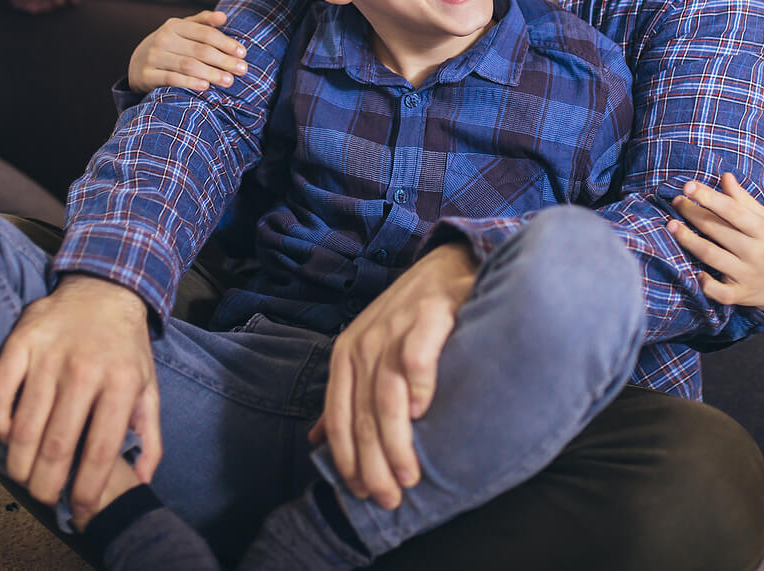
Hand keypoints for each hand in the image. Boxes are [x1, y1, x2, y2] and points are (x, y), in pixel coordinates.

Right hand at [0, 275, 159, 521]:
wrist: (103, 288)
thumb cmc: (125, 347)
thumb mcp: (148, 385)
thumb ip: (150, 434)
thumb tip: (143, 480)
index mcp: (122, 382)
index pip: (102, 449)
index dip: (86, 488)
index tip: (78, 510)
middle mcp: (85, 369)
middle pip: (58, 445)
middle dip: (47, 484)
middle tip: (43, 498)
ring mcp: (49, 355)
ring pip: (25, 426)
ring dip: (19, 463)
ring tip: (23, 477)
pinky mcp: (20, 342)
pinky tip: (7, 436)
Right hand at [127, 9, 246, 91]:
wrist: (138, 63)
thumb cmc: (171, 45)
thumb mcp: (183, 29)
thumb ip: (204, 22)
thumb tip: (224, 17)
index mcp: (175, 25)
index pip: (206, 33)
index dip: (226, 43)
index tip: (243, 53)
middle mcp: (163, 39)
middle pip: (200, 51)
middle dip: (224, 60)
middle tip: (243, 70)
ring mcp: (153, 57)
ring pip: (187, 65)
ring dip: (211, 74)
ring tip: (229, 81)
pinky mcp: (146, 75)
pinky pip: (171, 79)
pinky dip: (189, 83)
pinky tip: (205, 87)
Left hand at [308, 242, 477, 509]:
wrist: (447, 264)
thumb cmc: (410, 317)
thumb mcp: (368, 353)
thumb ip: (345, 397)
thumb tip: (315, 442)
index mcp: (345, 356)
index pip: (338, 418)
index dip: (347, 460)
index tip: (362, 494)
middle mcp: (364, 344)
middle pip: (363, 416)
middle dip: (373, 465)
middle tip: (389, 498)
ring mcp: (394, 330)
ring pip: (386, 398)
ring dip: (396, 443)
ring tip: (409, 476)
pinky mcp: (427, 317)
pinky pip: (414, 360)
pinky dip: (418, 388)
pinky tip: (425, 414)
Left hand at [667, 172, 763, 310]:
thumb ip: (743, 200)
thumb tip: (725, 176)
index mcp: (762, 230)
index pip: (732, 210)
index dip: (708, 197)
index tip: (688, 185)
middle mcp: (755, 252)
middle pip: (717, 230)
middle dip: (693, 213)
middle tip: (675, 201)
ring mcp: (747, 275)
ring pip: (712, 256)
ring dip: (689, 240)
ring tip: (670, 225)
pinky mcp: (739, 294)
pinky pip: (719, 292)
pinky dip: (705, 284)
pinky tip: (693, 272)